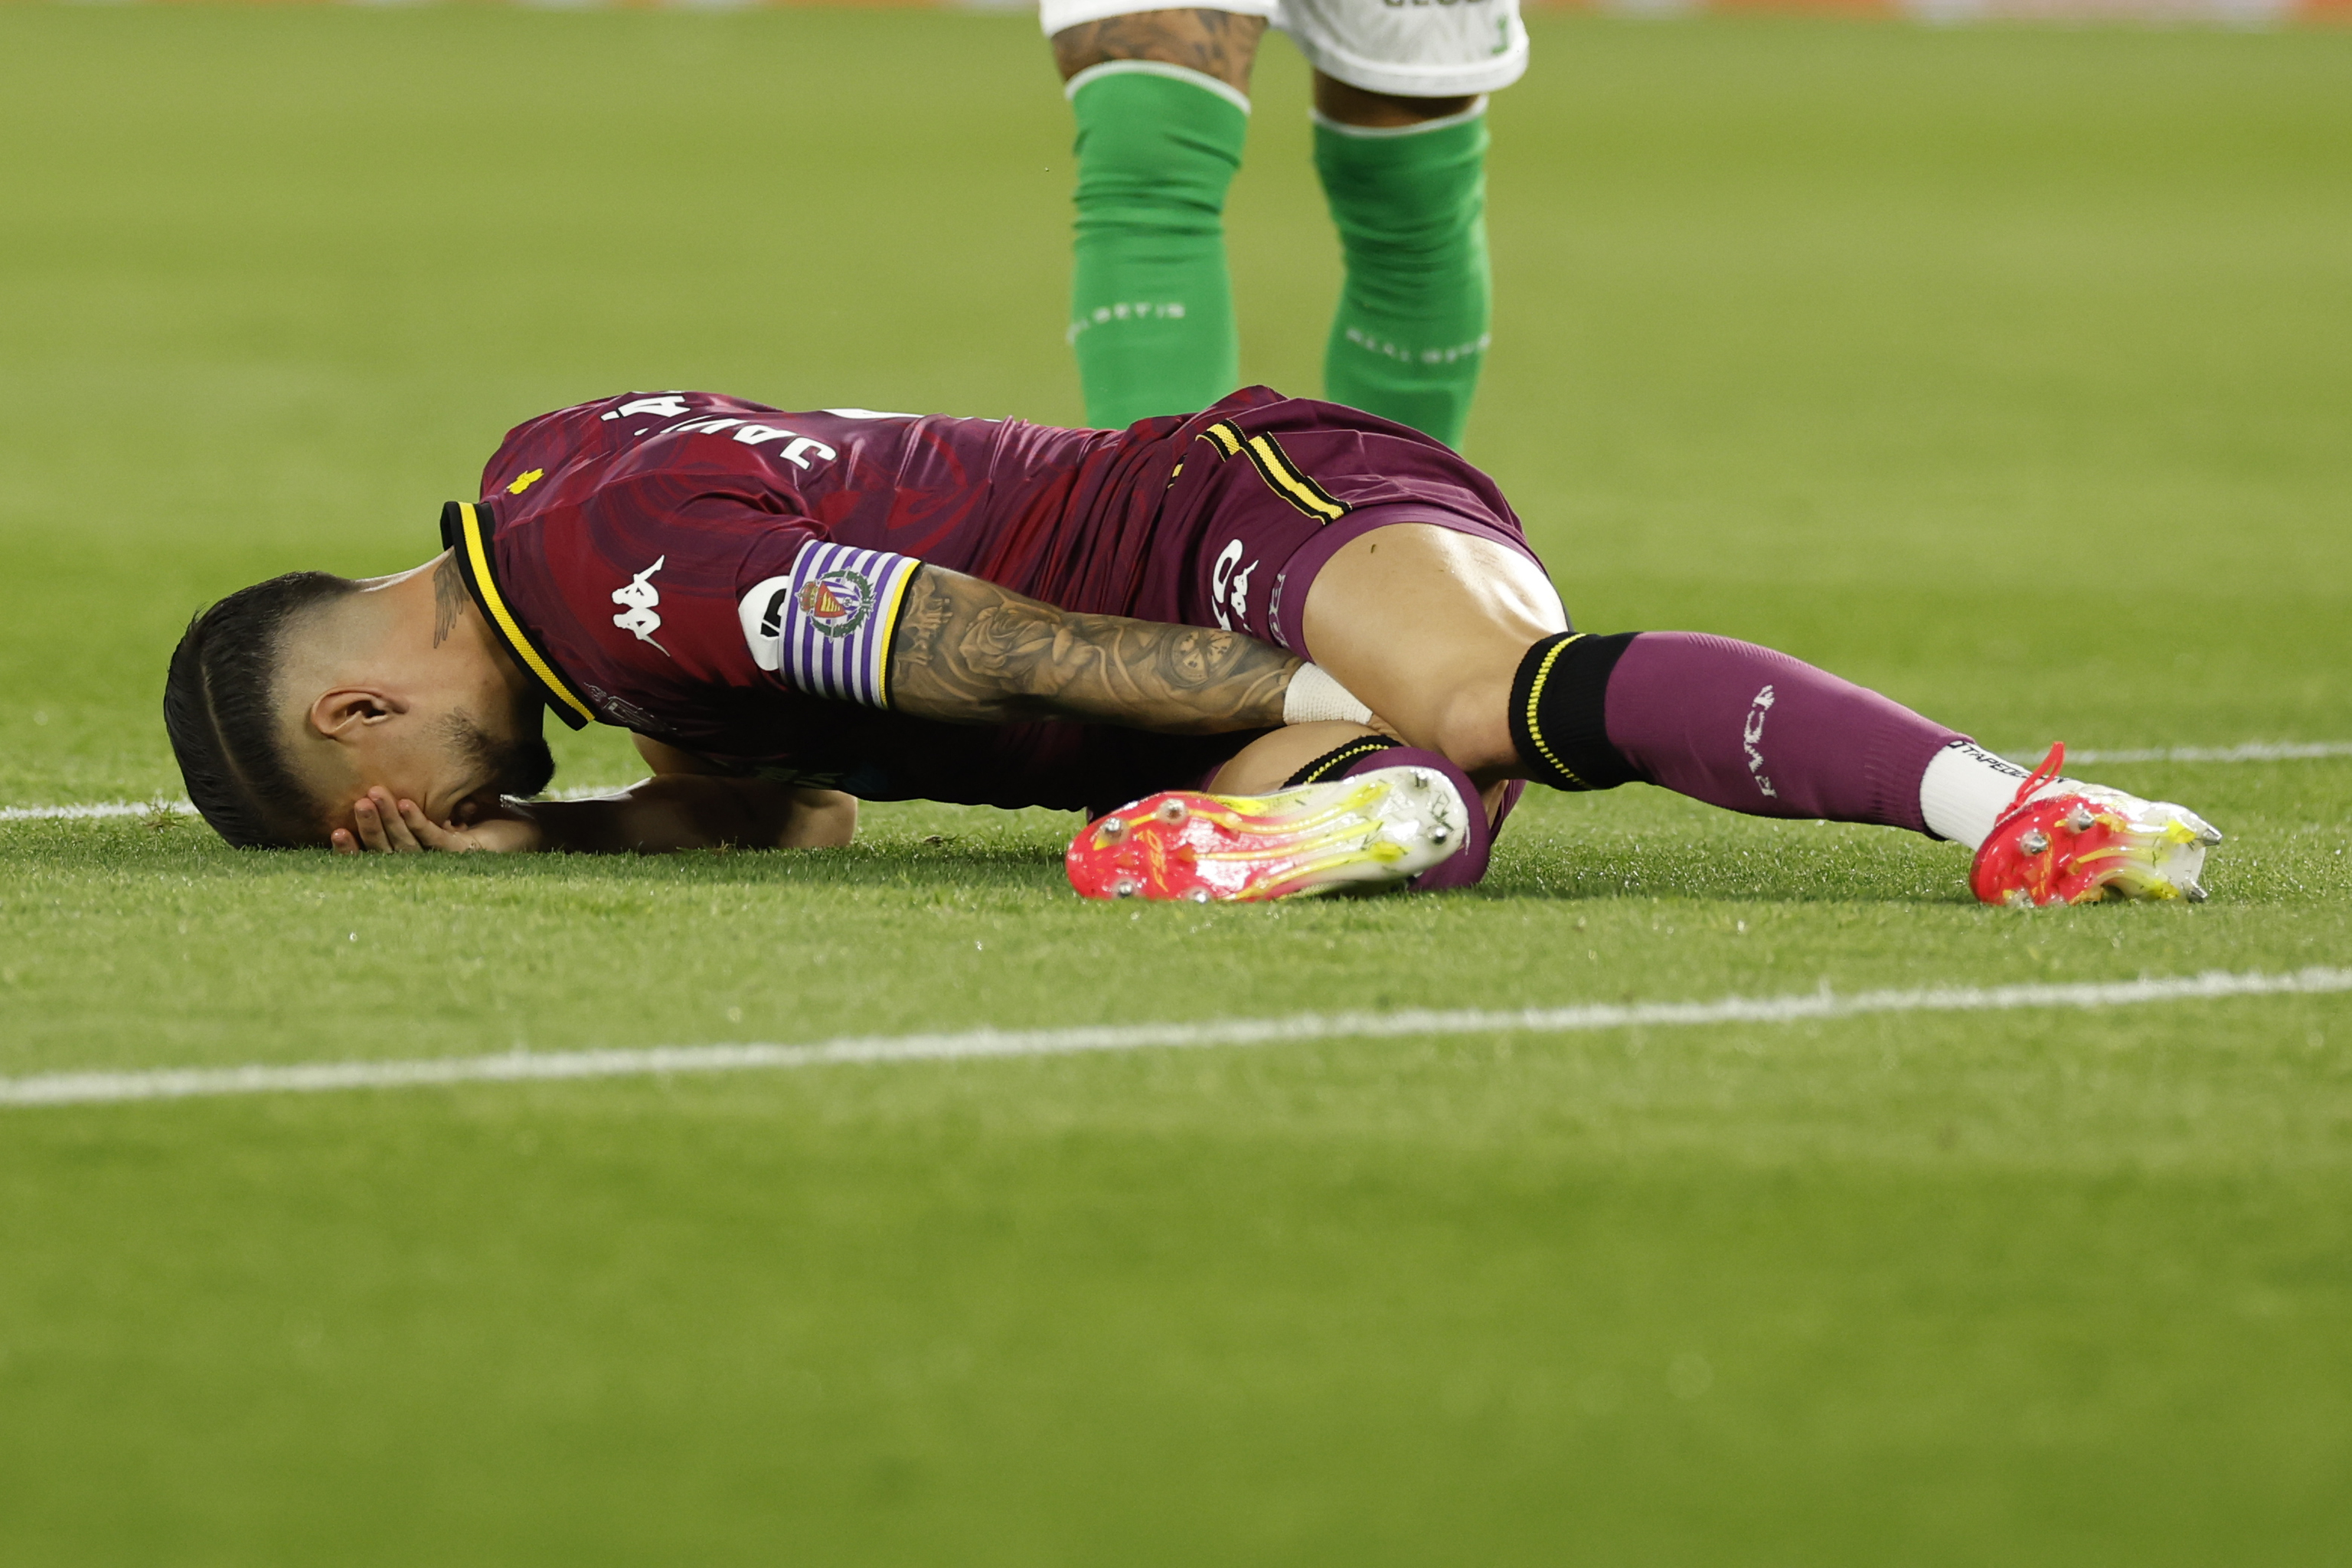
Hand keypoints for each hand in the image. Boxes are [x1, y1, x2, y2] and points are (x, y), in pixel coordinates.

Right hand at [331, 787, 543, 854]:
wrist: (530, 829)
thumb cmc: (485, 818)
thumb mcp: (445, 808)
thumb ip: (418, 803)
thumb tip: (385, 781)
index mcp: (417, 856)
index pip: (378, 856)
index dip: (354, 850)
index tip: (333, 832)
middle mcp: (428, 863)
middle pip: (388, 852)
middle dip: (368, 829)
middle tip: (354, 804)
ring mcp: (447, 861)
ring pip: (408, 846)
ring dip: (387, 822)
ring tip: (372, 797)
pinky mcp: (467, 852)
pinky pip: (437, 839)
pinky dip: (419, 821)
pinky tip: (405, 803)